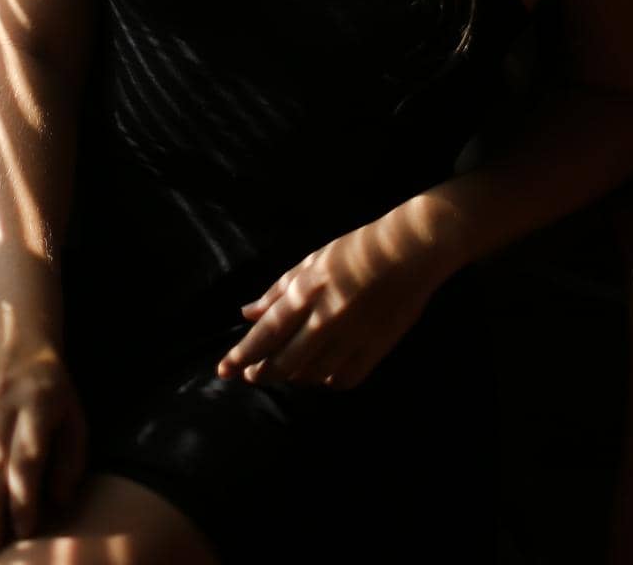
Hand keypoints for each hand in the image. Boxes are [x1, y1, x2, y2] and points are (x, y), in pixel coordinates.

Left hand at [214, 214, 450, 390]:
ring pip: (311, 375)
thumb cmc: (355, 250)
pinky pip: (343, 380)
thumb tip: (247, 314)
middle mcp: (325, 319)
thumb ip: (278, 290)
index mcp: (306, 293)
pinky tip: (321, 375)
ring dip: (293, 376)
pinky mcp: (375, 351)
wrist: (408, 252)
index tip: (223, 371)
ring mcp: (351, 338)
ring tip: (287, 370)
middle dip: (262, 373)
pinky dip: (327, 381)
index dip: (242, 356)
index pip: (266, 334)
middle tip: (252, 376)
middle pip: (284, 362)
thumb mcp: (311, 262)